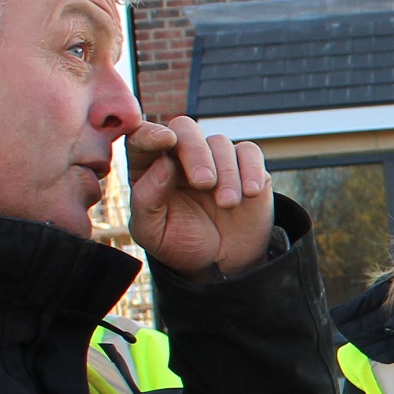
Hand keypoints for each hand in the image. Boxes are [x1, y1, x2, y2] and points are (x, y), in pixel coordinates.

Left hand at [127, 116, 272, 279]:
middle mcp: (181, 157)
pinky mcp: (246, 167)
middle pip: (186, 129)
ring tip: (227, 204)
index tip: (165, 140)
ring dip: (226, 173)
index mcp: (150, 167)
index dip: (151, 133)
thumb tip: (163, 163)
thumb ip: (147, 198)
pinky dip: (251, 169)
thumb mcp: (153, 232)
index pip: (143, 137)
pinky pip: (250, 153)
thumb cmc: (181, 244)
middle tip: (204, 183)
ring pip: (220, 143)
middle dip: (195, 151)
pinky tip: (250, 192)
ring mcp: (215, 160)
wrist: (222, 264)